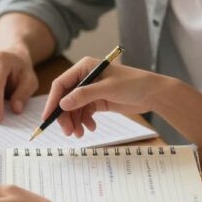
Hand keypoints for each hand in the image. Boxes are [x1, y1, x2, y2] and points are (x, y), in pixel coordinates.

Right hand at [42, 58, 176, 137]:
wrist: (153, 93)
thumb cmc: (133, 84)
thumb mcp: (107, 89)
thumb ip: (84, 95)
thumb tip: (62, 104)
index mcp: (84, 67)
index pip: (61, 84)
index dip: (53, 101)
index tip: (48, 117)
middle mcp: (85, 77)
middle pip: (66, 98)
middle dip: (65, 116)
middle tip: (68, 132)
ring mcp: (91, 90)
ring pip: (74, 108)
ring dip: (75, 122)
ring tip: (80, 134)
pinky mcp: (98, 100)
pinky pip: (84, 112)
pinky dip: (85, 122)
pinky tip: (91, 128)